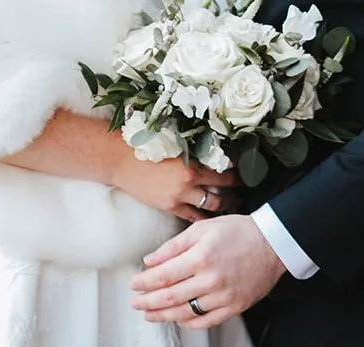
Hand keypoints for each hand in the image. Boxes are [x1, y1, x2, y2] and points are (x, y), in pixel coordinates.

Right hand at [110, 152, 238, 221]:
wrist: (121, 160)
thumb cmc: (146, 147)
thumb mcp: (174, 145)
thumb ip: (194, 152)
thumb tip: (215, 153)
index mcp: (191, 165)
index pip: (223, 174)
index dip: (236, 176)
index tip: (243, 176)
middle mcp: (188, 183)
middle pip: (220, 194)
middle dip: (233, 195)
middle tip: (240, 195)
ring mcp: (178, 197)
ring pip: (209, 207)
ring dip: (222, 207)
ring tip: (228, 206)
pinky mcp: (169, 207)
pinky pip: (192, 217)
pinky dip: (203, 217)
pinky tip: (209, 218)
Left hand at [129, 215, 285, 328]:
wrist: (273, 243)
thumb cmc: (238, 231)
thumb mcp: (202, 229)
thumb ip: (174, 246)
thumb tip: (150, 260)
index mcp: (201, 257)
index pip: (163, 275)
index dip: (144, 282)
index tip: (133, 284)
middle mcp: (212, 280)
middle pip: (171, 297)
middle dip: (148, 302)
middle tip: (135, 302)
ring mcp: (224, 296)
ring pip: (186, 312)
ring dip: (163, 314)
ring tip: (149, 313)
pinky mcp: (235, 307)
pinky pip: (207, 320)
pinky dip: (189, 322)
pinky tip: (177, 318)